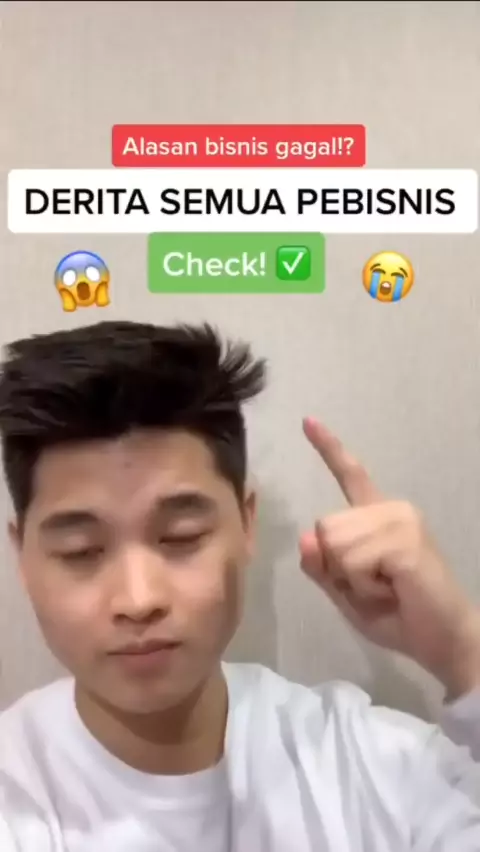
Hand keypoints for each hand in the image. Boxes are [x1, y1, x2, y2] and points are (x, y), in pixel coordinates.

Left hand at [299, 417, 479, 697]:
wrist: (442, 640)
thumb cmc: (399, 616)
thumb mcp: (347, 594)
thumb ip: (322, 568)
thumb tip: (306, 536)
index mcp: (375, 518)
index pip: (350, 475)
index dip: (328, 447)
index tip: (307, 420)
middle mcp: (389, 508)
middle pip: (325, 525)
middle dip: (337, 567)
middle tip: (375, 584)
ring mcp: (399, 519)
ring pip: (334, 541)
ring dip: (351, 578)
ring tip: (386, 586)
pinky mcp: (405, 538)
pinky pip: (352, 559)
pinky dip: (363, 585)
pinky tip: (393, 588)